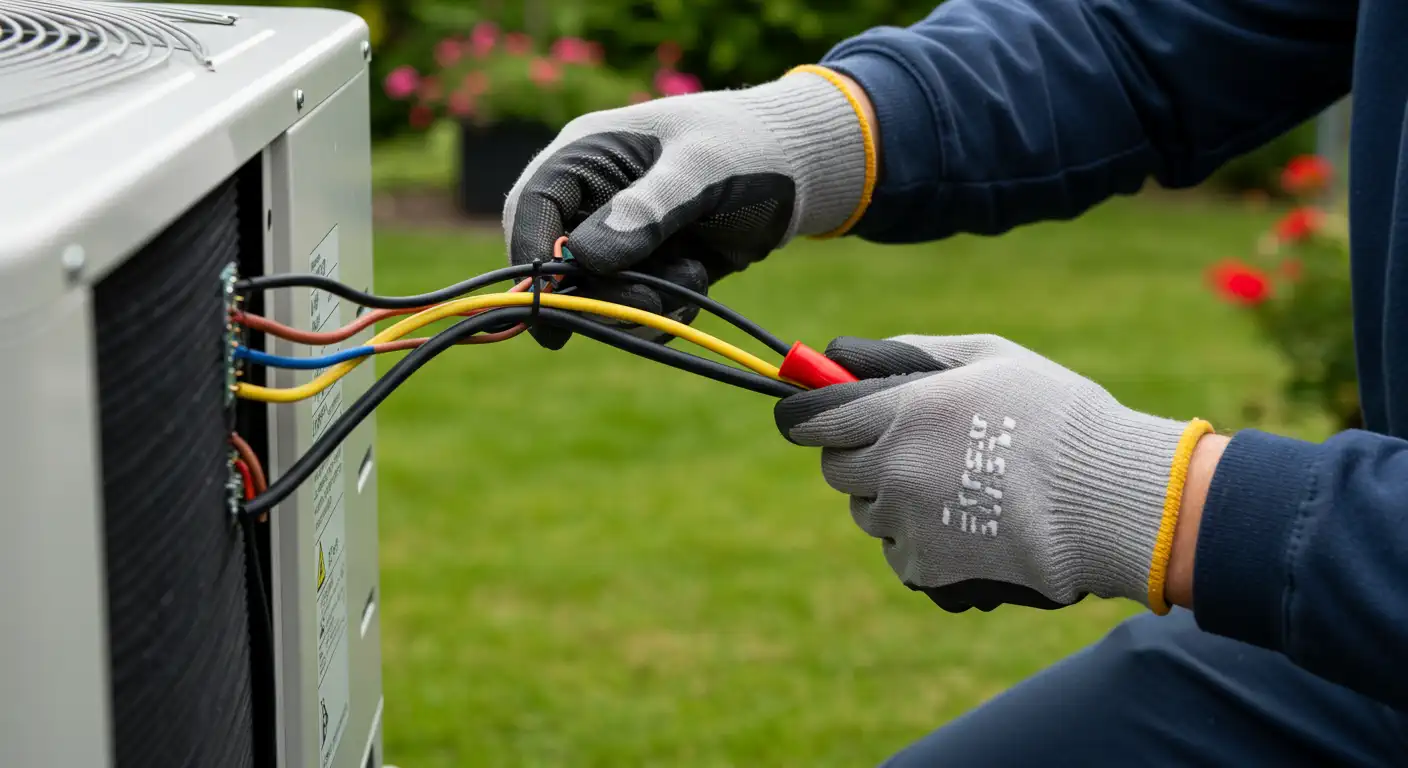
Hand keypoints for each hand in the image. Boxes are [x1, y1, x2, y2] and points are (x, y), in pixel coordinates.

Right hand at [502, 66, 873, 347]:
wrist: (802, 170)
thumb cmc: (749, 148)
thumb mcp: (701, 170)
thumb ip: (647, 209)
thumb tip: (583, 257)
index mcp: (587, 153)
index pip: (531, 206)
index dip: (529, 256)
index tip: (547, 305)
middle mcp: (591, 198)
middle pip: (557, 264)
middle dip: (601, 293)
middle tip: (654, 299)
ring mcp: (617, 238)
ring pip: (595, 297)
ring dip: (641, 303)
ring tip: (692, 274)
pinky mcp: (645, 270)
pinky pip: (630, 309)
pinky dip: (662, 311)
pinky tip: (697, 283)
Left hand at [774, 335, 1213, 613]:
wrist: (1109, 502)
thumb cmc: (1056, 417)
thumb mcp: (989, 357)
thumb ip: (913, 353)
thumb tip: (850, 358)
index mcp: (902, 412)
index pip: (813, 421)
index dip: (806, 416)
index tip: (806, 416)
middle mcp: (892, 469)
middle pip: (835, 469)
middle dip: (857, 455)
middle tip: (903, 447)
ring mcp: (906, 523)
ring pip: (867, 511)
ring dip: (891, 497)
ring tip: (953, 485)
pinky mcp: (924, 566)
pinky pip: (897, 550)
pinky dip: (918, 538)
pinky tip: (965, 521)